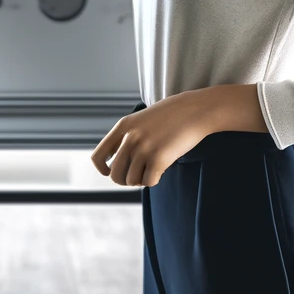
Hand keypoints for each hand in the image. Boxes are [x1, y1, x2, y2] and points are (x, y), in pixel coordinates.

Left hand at [90, 85, 266, 186]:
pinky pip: (149, 182)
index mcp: (123, 126)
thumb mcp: (142, 119)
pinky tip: (161, 170)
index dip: (103, 169)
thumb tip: (118, 160)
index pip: (98, 157)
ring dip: (141, 180)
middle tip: (137, 176)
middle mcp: (130, 138)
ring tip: (151, 169)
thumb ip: (128, 136)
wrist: (196, 110)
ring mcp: (144, 149)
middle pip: (115, 174)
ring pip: (132, 181)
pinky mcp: (159, 159)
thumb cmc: (172, 115)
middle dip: (125, 180)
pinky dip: (154, 180)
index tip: (111, 172)